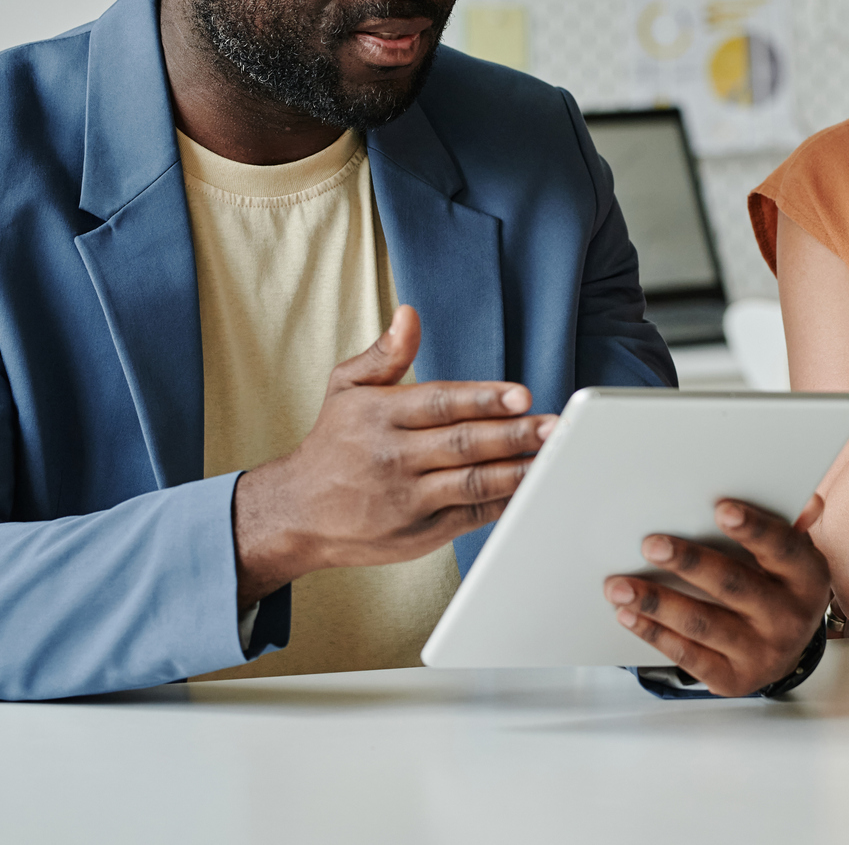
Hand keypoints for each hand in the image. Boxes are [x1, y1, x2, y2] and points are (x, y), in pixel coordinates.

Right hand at [230, 305, 555, 606]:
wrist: (297, 511)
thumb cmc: (333, 443)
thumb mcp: (346, 388)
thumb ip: (384, 353)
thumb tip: (409, 315)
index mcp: (380, 414)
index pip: (441, 402)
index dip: (484, 399)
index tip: (522, 395)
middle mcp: (394, 456)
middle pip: (463, 443)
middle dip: (513, 435)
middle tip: (552, 426)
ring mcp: (408, 498)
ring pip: (471, 483)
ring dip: (516, 470)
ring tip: (550, 457)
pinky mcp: (420, 532)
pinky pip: (470, 516)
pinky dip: (502, 503)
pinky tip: (529, 488)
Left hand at [603, 495, 830, 697]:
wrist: (785, 649)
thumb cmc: (777, 584)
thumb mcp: (790, 556)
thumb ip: (789, 526)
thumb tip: (807, 503)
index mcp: (807, 578)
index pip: (782, 548)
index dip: (754, 529)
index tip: (721, 508)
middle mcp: (791, 618)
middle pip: (734, 585)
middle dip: (689, 563)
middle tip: (650, 545)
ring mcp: (763, 653)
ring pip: (703, 623)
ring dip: (657, 602)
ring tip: (619, 586)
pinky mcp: (735, 679)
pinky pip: (689, 656)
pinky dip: (655, 634)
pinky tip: (628, 615)